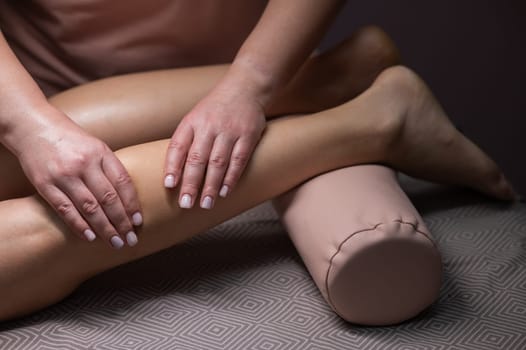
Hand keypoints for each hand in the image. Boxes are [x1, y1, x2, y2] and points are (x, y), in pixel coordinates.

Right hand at [15, 116, 142, 247]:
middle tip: (130, 239)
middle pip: (108, 198)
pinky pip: (65, 209)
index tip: (138, 222)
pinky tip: (90, 237)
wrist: (32, 126)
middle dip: (121, 222)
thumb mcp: (96, 146)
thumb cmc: (70, 139)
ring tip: (115, 242)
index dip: (132, 204)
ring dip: (104, 228)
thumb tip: (129, 198)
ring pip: (89, 207)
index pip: (123, 183)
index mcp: (101, 152)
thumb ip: (110, 168)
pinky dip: (79, 225)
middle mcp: (84, 163)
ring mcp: (64, 174)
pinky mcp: (45, 184)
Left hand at [164, 80, 265, 209]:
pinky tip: (225, 191)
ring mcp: (230, 131)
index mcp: (192, 122)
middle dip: (191, 183)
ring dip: (211, 185)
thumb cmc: (216, 109)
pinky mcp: (248, 135)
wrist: (245, 88)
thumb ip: (186, 141)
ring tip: (205, 203)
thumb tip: (174, 173)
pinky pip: (239, 159)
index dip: (172, 166)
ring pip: (218, 162)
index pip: (178, 145)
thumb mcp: (195, 118)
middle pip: (197, 158)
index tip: (169, 185)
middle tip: (186, 203)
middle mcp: (209, 126)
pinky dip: (231, 177)